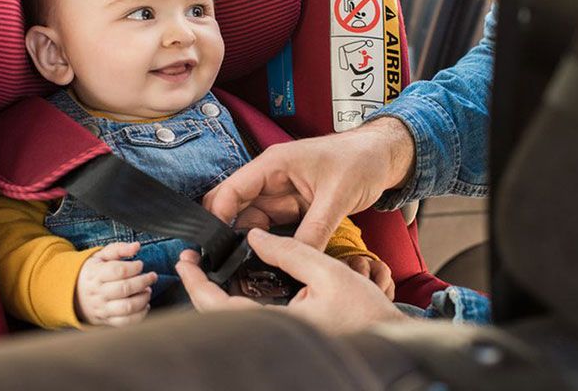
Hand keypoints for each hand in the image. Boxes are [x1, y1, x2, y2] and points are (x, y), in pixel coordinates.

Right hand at [75, 242, 157, 326]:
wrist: (74, 294)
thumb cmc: (93, 272)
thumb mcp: (101, 256)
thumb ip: (119, 249)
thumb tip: (136, 246)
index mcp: (95, 274)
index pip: (118, 270)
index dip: (134, 267)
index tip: (140, 264)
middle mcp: (98, 292)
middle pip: (125, 288)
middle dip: (143, 281)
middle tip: (152, 277)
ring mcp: (102, 308)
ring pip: (127, 307)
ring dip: (143, 298)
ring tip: (147, 290)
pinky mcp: (107, 320)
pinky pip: (126, 322)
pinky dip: (140, 315)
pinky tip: (144, 305)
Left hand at [175, 229, 406, 333]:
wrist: (390, 340)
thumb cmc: (366, 312)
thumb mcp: (329, 272)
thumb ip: (290, 251)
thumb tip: (256, 236)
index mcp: (279, 325)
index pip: (220, 308)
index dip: (197, 284)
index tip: (186, 261)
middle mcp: (274, 337)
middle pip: (220, 317)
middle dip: (200, 288)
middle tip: (192, 262)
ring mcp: (279, 340)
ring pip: (233, 320)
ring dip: (216, 296)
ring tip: (209, 268)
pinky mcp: (286, 339)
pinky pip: (250, 322)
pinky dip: (236, 303)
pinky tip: (237, 284)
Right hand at [203, 117, 414, 249]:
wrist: (382, 157)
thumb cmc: (360, 161)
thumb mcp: (337, 197)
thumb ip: (314, 230)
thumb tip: (296, 259)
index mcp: (273, 165)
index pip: (231, 190)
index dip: (218, 218)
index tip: (215, 248)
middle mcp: (271, 179)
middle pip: (235, 207)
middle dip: (228, 233)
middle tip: (228, 264)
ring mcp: (281, 194)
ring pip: (251, 221)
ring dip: (249, 242)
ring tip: (248, 268)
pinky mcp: (293, 207)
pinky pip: (272, 228)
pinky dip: (269, 243)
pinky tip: (269, 261)